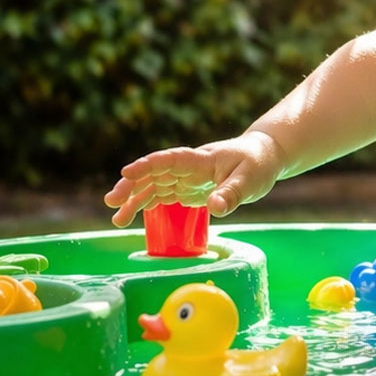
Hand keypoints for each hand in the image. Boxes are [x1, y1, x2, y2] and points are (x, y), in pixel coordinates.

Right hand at [101, 132, 285, 226]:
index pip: (169, 159)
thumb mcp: (249, 181)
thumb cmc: (258, 164)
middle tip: (112, 202)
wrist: (263, 157)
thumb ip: (231, 194)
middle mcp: (188, 167)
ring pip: (154, 186)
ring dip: (134, 200)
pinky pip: (163, 196)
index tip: (127, 172)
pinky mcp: (188, 189)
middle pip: (154, 174)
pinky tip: (131, 215)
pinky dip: (147, 204)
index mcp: (200, 159)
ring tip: (116, 219)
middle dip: (132, 186)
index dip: (148, 165)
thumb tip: (214, 208)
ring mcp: (186, 178)